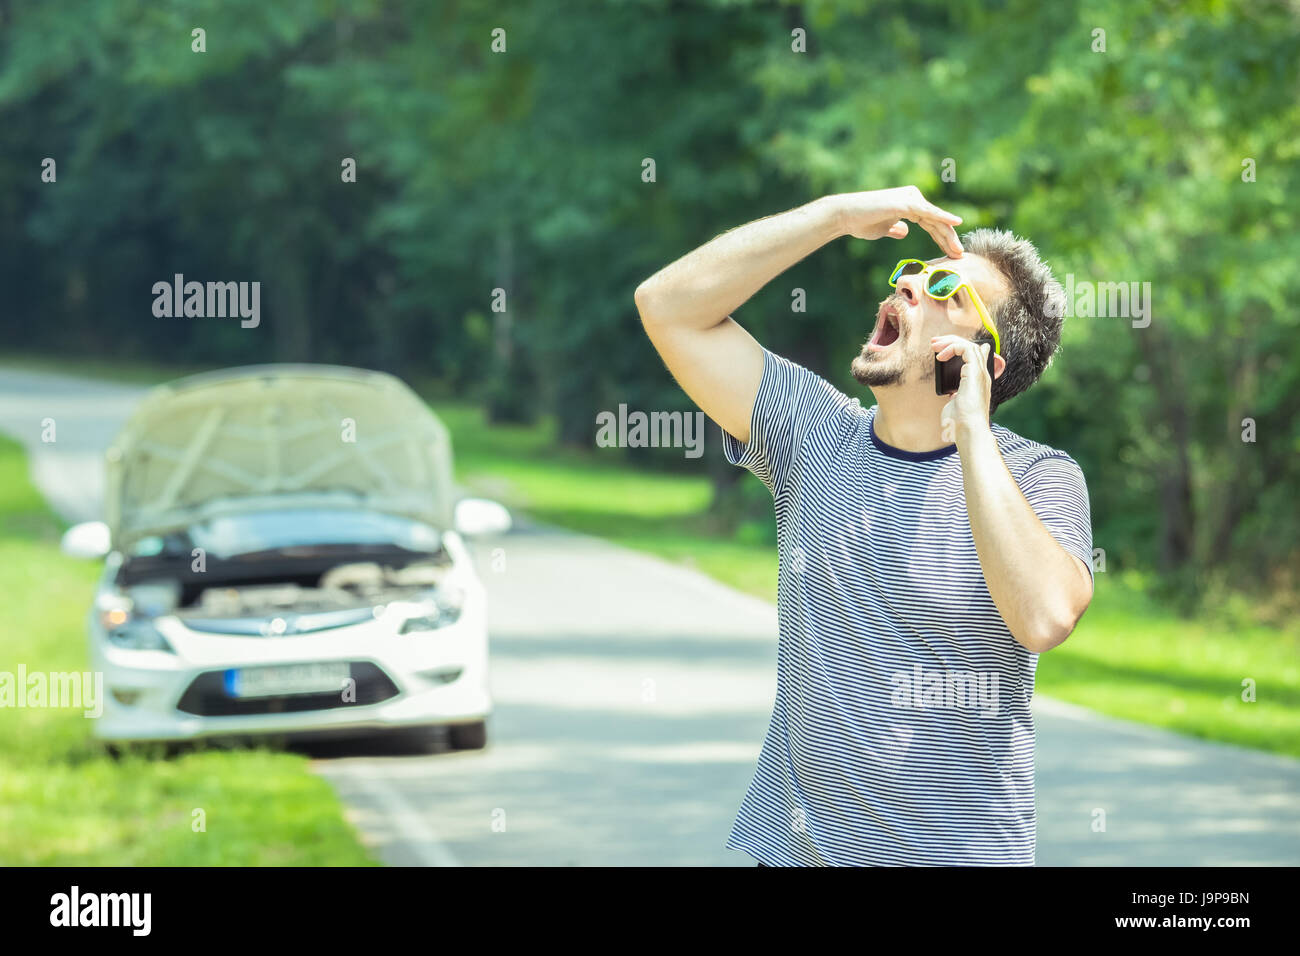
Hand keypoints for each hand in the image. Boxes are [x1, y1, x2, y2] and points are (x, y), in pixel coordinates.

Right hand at [832, 186, 963, 257]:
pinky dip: (943, 218)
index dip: (941, 238)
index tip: (951, 253)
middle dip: (948, 239)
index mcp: (908, 204)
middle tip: (959, 254)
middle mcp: (912, 197)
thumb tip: (905, 231)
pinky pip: (929, 213)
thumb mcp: (883, 228)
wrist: (846, 215)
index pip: (931, 222)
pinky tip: (956, 223)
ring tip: (958, 250)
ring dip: (948, 235)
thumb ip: (896, 228)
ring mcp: (910, 198)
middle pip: (936, 221)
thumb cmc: (861, 222)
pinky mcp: (907, 202)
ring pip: (935, 219)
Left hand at [932, 335, 991, 440]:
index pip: (977, 356)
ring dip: (950, 342)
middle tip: (934, 343)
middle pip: (972, 347)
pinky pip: (966, 348)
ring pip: (970, 345)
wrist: (968, 431)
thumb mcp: (956, 406)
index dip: (960, 348)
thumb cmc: (961, 424)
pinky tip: (941, 357)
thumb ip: (956, 395)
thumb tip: (953, 393)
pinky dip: (952, 348)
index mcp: (979, 382)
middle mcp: (982, 375)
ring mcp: (980, 373)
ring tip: (935, 346)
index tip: (940, 351)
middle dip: (952, 341)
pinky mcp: (974, 372)